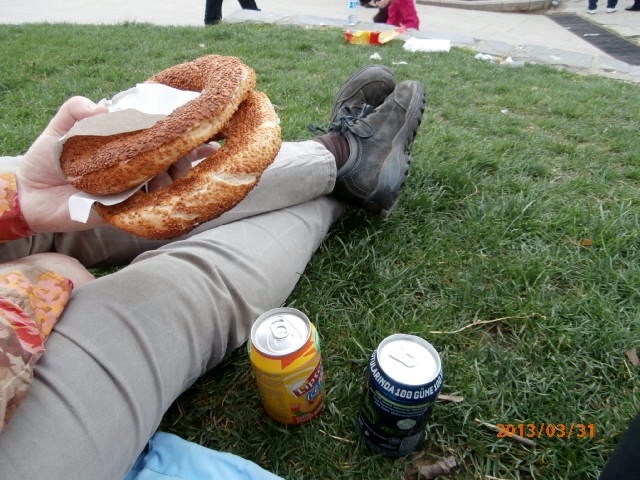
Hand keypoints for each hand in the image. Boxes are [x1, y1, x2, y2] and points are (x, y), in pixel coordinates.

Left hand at [16, 97, 218, 233]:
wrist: (29, 195)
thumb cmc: (47, 157)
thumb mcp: (60, 128)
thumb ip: (76, 110)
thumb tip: (101, 106)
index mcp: (126, 141)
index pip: (162, 133)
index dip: (185, 129)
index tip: (206, 125)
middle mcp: (137, 164)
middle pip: (175, 158)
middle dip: (189, 154)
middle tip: (193, 150)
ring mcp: (135, 188)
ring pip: (169, 183)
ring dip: (176, 178)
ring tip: (167, 176)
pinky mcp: (128, 210)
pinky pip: (152, 208)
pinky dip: (164, 203)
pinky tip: (168, 198)